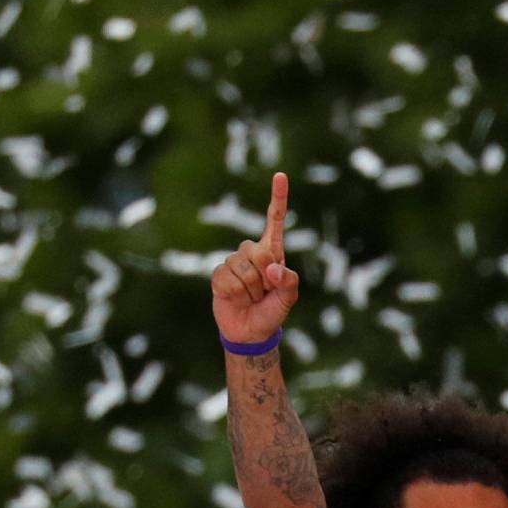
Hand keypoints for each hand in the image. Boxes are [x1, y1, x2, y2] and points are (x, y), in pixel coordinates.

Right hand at [211, 172, 298, 346]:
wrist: (250, 331)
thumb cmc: (271, 312)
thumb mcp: (288, 299)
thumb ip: (288, 282)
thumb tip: (272, 268)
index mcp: (272, 253)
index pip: (274, 221)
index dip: (278, 199)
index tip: (280, 176)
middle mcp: (251, 252)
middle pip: (259, 252)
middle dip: (265, 277)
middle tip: (264, 291)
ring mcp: (233, 262)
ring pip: (243, 269)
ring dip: (251, 289)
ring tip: (251, 297)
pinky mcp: (219, 274)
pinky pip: (228, 279)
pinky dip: (236, 294)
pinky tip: (237, 299)